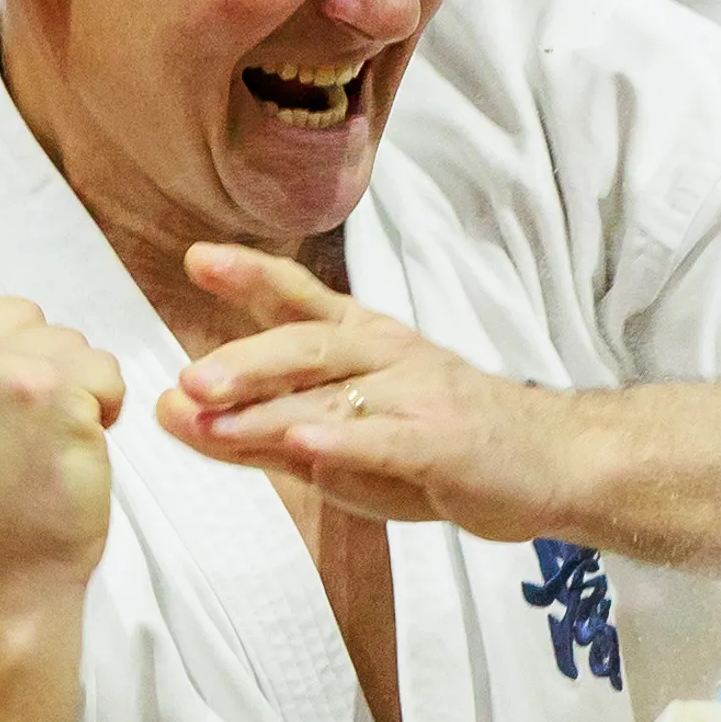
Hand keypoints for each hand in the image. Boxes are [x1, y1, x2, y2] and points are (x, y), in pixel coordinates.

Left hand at [155, 249, 563, 534]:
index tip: (198, 259)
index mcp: (360, 341)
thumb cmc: (434, 442)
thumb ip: (256, 427)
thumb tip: (173, 409)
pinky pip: (388, 437)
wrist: (547, 462)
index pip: (299, 298)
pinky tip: (307, 442)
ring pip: (337, 390)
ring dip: (272, 403)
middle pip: (310, 342)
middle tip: (191, 378)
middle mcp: (386, 354)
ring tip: (215, 415)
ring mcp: (418, 393)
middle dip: (247, 357)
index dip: (251, 275)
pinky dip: (346, 439)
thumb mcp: (337, 437)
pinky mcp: (444, 442)